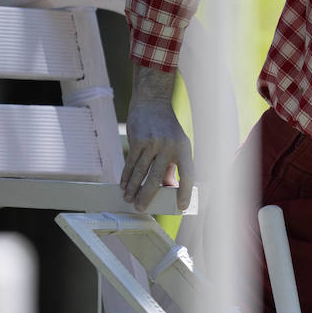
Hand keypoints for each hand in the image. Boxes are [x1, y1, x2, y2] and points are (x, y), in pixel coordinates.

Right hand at [120, 65, 193, 212]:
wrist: (152, 104)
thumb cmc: (167, 129)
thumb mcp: (177, 145)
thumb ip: (173, 167)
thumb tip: (169, 188)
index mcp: (184, 149)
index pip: (187, 175)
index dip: (185, 192)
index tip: (180, 207)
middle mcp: (169, 146)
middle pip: (156, 177)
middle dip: (147, 196)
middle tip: (141, 208)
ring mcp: (152, 143)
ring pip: (140, 172)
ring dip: (132, 188)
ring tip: (128, 199)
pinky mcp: (137, 140)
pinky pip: (130, 163)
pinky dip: (126, 176)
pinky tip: (123, 185)